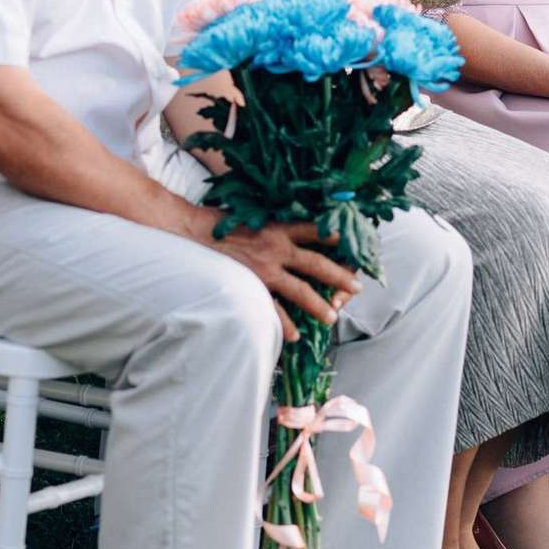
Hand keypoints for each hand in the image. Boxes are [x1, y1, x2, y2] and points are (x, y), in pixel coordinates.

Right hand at [204, 215, 361, 341]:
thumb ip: (274, 222)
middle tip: (356, 287)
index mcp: (278, 227)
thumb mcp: (252, 213)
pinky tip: (295, 335)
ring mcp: (264, 269)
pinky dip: (284, 323)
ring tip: (332, 317)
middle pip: (316, 264)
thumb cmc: (221, 220)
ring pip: (300, 290)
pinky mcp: (250, 285)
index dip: (335, 235)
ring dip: (318, 305)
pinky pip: (272, 308)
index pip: (313, 230)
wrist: (192, 231)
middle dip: (339, 277)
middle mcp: (276, 247)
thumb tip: (291, 227)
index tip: (353, 241)